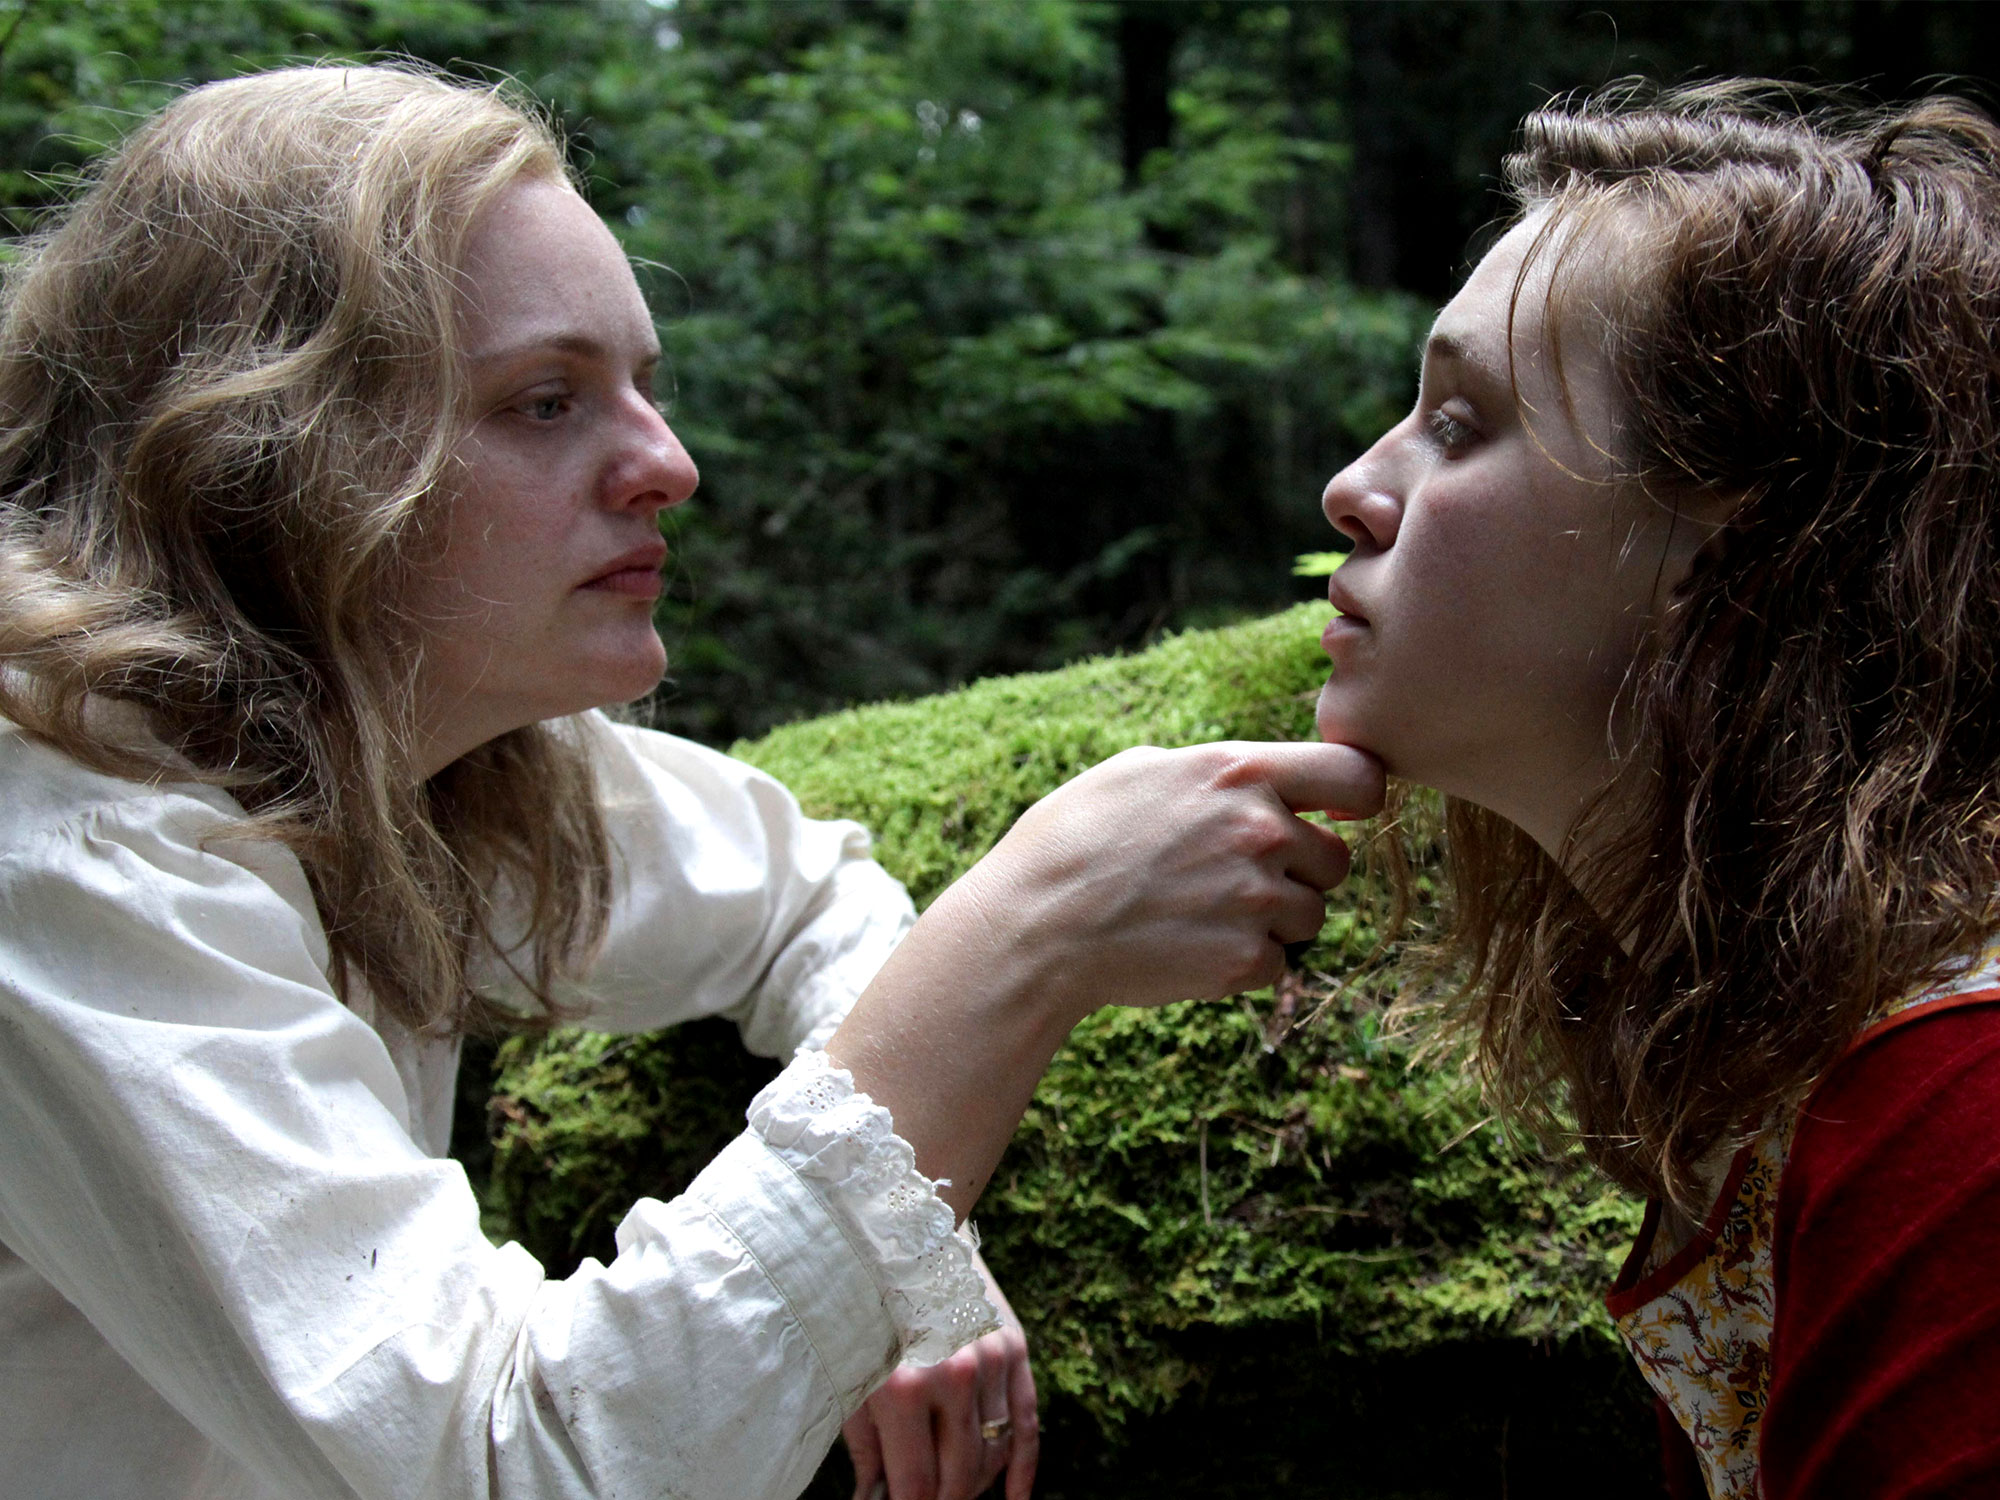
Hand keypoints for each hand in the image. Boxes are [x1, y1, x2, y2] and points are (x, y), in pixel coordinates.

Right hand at [829, 739, 1384, 1217]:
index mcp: (1238, 771)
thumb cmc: (1074, 840)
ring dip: (1271, 921)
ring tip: (1198, 913)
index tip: (1335, 814)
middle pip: (1336, 859)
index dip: (1356, 798)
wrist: (1034, 927)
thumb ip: (1220, 769)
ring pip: (1311, 916)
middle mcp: (1261, 831)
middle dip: (1298, 872)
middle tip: (1229, 879)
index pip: (1358, 775)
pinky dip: (1243, 963)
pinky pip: (1278, 964)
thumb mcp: (1140, 770)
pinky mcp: (1246, 962)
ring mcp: (1258, 900)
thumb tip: (1272, 775)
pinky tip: (1186, 946)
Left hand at [844, 1253, 1037, 1499]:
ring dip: (973, 1484)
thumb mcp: (851, 1376)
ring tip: (950, 1492)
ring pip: (993, 1454)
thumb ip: (866, 1448)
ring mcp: (992, 1360)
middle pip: (960, 1477)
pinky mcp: (1014, 1346)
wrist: (901, 1229)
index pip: (917, 1486)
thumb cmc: (861, 1306)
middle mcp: (956, 1376)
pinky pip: (1027, 1423)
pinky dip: (1023, 1469)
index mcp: (905, 1388)